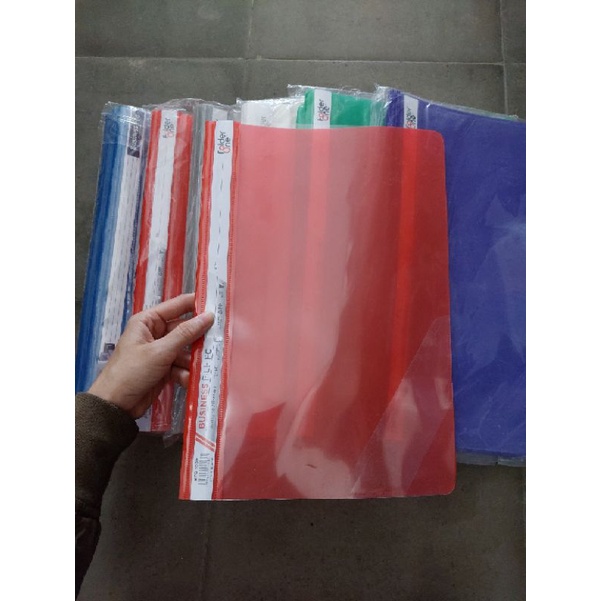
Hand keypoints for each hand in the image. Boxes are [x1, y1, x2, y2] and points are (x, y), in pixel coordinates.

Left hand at [88, 293, 213, 418]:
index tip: (218, 303)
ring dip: (194, 359)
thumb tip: (208, 316)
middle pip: (184, 329)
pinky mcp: (164, 369)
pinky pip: (182, 366)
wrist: (115, 406)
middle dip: (199, 336)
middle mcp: (155, 334)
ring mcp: (160, 352)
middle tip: (220, 338)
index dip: (196, 303)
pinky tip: (190, 380)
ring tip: (206, 365)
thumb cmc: (131, 372)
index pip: (176, 306)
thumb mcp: (160, 351)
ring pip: (186, 350)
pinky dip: (186, 373)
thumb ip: (185, 334)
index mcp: (148, 322)